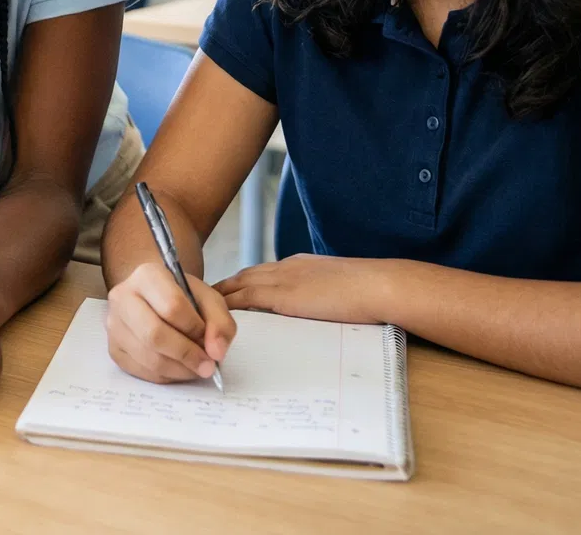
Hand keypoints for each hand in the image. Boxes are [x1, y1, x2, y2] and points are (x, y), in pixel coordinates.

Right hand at [105, 261, 236, 384]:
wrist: (154, 300)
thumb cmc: (183, 298)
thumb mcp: (209, 299)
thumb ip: (220, 322)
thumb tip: (216, 353)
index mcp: (147, 276)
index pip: (172, 306)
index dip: (195, 328)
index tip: (209, 339)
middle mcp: (122, 297)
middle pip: (154, 335)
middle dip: (186, 355)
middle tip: (208, 366)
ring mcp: (113, 324)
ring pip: (148, 357)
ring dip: (179, 370)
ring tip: (196, 368)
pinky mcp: (113, 348)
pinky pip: (141, 371)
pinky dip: (166, 377)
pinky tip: (178, 368)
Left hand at [217, 255, 396, 323]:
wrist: (378, 286)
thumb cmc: (368, 291)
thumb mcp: (336, 286)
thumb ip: (319, 293)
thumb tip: (313, 307)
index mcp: (298, 265)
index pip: (260, 273)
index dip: (241, 283)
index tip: (226, 292)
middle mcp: (285, 268)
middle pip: (243, 276)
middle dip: (222, 288)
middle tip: (202, 300)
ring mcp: (282, 280)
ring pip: (239, 285)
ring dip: (219, 297)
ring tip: (201, 310)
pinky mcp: (283, 296)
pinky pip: (246, 299)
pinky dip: (229, 306)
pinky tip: (216, 316)